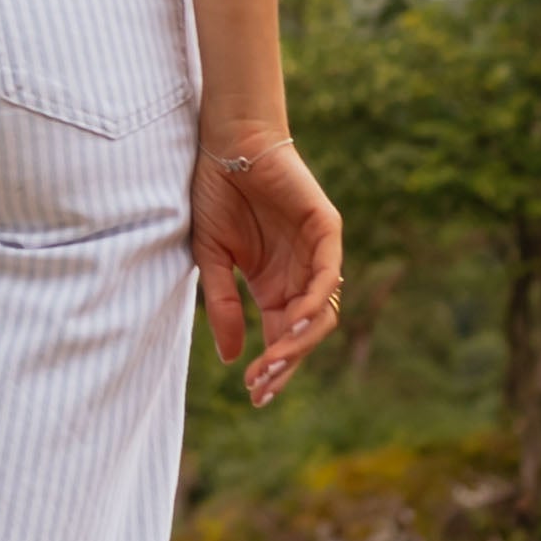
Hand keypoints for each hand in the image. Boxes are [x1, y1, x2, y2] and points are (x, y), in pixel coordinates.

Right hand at [191, 130, 342, 406]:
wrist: (227, 143)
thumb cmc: (216, 194)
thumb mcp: (211, 258)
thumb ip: (224, 306)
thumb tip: (233, 359)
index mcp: (272, 286)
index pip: (281, 338)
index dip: (272, 369)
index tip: (254, 396)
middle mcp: (298, 276)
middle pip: (303, 334)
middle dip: (285, 365)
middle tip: (262, 387)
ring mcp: (315, 255)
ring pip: (320, 312)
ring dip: (299, 341)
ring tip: (273, 361)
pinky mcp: (326, 231)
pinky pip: (328, 276)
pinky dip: (313, 303)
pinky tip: (291, 322)